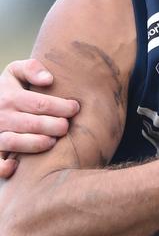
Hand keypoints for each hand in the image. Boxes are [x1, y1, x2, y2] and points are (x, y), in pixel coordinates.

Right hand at [0, 58, 79, 177]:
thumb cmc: (8, 90)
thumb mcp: (14, 73)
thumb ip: (31, 69)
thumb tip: (49, 80)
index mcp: (10, 97)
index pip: (40, 103)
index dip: (61, 107)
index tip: (75, 108)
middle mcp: (1, 116)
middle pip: (31, 124)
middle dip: (54, 126)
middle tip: (66, 127)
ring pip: (14, 142)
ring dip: (36, 144)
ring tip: (52, 142)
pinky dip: (4, 167)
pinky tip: (17, 166)